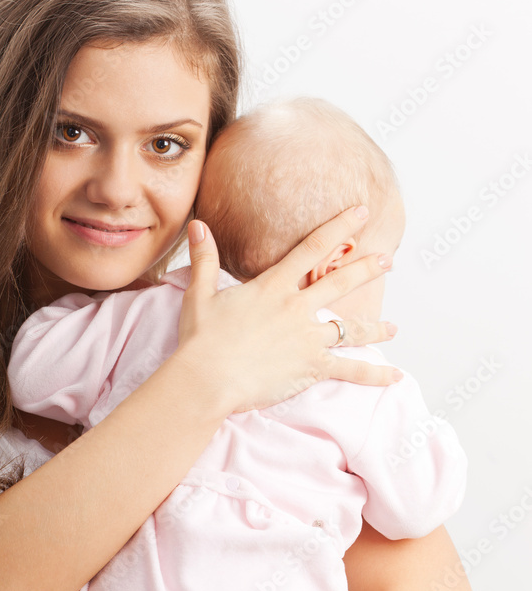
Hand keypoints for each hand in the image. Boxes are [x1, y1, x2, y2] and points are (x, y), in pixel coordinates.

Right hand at [177, 208, 399, 413]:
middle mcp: (296, 308)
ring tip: (393, 328)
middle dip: (367, 269)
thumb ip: (205, 259)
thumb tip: (198, 225)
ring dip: (375, 328)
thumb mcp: (199, 294)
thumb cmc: (201, 339)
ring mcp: (308, 339)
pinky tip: (393, 376)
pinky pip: (350, 370)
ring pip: (351, 329)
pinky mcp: (312, 368)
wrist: (207, 378)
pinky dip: (373, 375)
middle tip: (387, 260)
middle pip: (340, 282)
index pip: (312, 248)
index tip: (360, 212)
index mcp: (273, 287)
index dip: (339, 227)